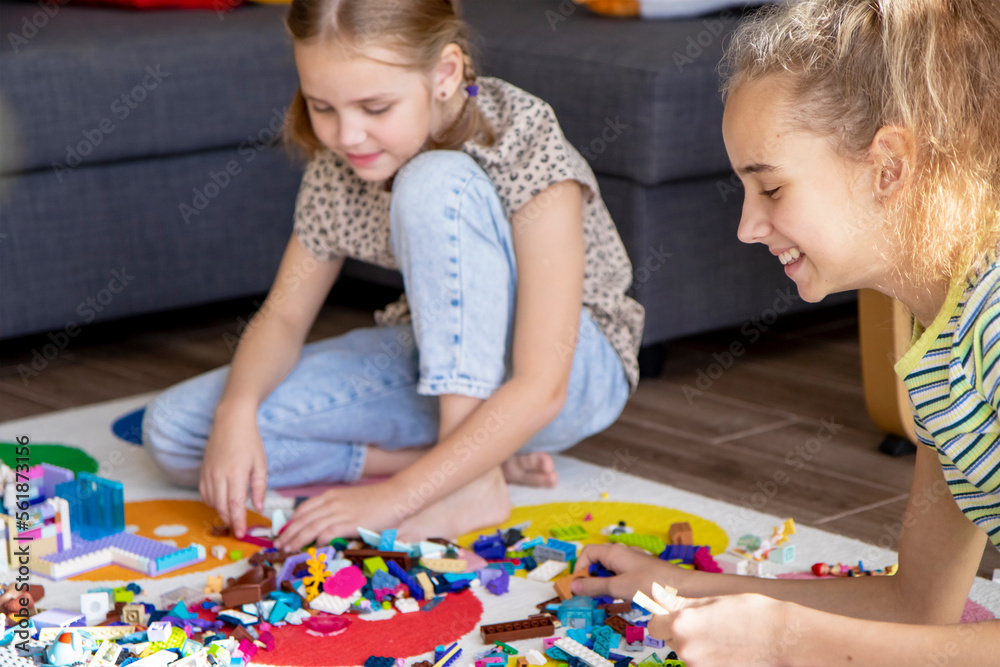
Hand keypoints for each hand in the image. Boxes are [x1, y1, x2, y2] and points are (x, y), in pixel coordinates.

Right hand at [200, 406, 267, 538]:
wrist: (230, 421)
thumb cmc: (249, 441)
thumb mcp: (260, 463)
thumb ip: (259, 487)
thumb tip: (258, 507)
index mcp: (236, 473)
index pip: (235, 505)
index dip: (238, 521)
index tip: (241, 533)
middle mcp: (219, 475)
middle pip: (221, 506)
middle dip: (230, 520)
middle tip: (238, 528)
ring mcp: (208, 473)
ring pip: (211, 501)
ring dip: (221, 512)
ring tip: (232, 517)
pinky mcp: (202, 471)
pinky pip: (204, 493)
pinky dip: (211, 502)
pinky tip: (221, 502)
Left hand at [273, 482, 403, 551]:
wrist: (397, 496)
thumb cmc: (378, 501)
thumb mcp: (352, 501)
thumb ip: (338, 511)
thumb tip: (326, 526)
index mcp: (331, 496)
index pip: (303, 509)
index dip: (291, 522)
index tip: (283, 532)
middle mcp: (332, 502)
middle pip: (303, 519)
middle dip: (288, 533)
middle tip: (278, 545)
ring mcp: (340, 512)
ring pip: (310, 527)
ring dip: (296, 539)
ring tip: (287, 550)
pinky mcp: (350, 522)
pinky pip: (328, 532)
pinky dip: (317, 541)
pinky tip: (311, 549)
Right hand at [571, 542, 688, 599]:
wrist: (681, 587)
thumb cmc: (650, 584)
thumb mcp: (618, 587)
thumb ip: (595, 586)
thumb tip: (573, 586)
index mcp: (614, 552)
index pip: (587, 552)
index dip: (579, 568)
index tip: (578, 586)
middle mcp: (622, 553)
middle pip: (598, 561)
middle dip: (590, 578)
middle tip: (589, 596)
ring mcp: (633, 562)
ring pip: (610, 571)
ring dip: (603, 585)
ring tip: (603, 600)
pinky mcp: (641, 572)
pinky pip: (622, 577)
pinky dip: (616, 587)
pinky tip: (620, 601)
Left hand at [649, 588, 796, 666]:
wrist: (783, 637)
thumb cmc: (750, 612)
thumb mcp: (711, 601)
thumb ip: (678, 601)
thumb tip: (654, 591)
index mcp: (682, 624)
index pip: (654, 625)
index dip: (663, 619)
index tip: (675, 615)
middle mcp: (686, 649)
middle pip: (671, 640)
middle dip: (683, 632)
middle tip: (709, 623)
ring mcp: (699, 666)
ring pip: (687, 653)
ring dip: (698, 645)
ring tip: (723, 635)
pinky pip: (702, 664)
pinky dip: (710, 657)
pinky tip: (729, 649)